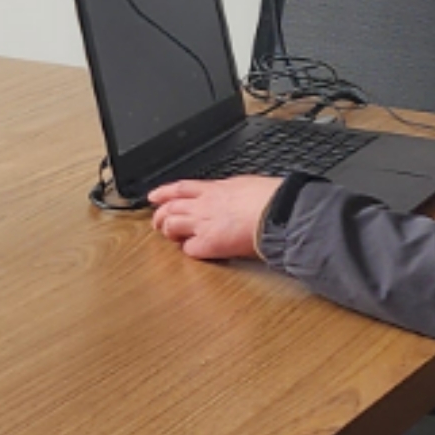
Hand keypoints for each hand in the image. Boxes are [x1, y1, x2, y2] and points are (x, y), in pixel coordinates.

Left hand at [144, 175, 282, 260]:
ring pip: (171, 225)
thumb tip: (233, 193)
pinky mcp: (209, 244)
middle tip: (157, 222)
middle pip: (170, 207)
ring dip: (168, 232)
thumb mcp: (247, 184)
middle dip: (160, 215)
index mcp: (215, 188)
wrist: (279, 211)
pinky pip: (189, 248)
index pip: (181, 188)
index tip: (155, 196)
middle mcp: (204, 205)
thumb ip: (233, 190)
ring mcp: (204, 224)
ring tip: (170, 237)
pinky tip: (193, 251)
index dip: (164, 192)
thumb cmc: (273, 198)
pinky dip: (188, 250)